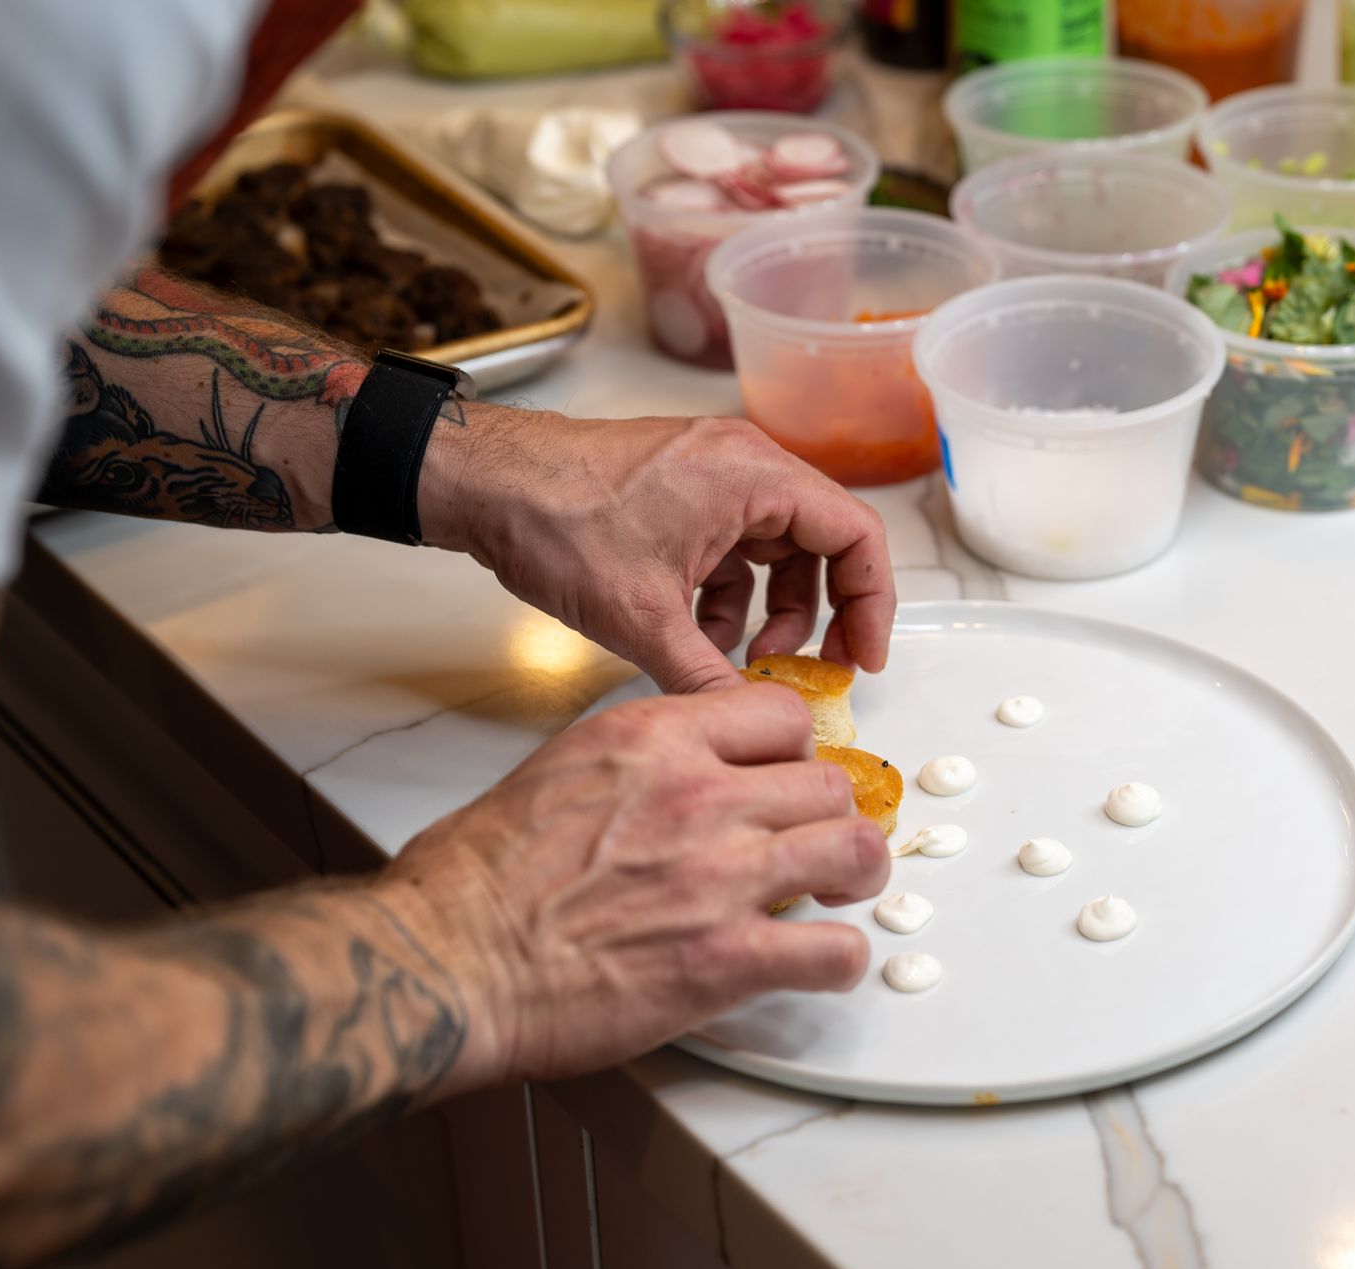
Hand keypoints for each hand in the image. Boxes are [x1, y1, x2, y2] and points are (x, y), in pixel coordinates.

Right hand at [379, 682, 889, 1091]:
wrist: (446, 959)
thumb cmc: (474, 880)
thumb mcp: (558, 770)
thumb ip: (636, 765)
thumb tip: (671, 779)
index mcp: (653, 739)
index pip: (779, 715)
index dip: (794, 753)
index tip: (787, 779)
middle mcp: (699, 795)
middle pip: (829, 783)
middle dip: (830, 816)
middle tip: (815, 844)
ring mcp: (720, 876)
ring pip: (855, 849)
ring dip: (856, 875)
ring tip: (839, 893)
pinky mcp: (727, 959)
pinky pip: (834, 951)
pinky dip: (838, 960)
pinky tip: (817, 961)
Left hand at [420, 408, 895, 693]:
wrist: (482, 482)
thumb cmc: (554, 519)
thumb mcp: (641, 618)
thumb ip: (706, 676)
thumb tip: (750, 720)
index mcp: (753, 476)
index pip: (856, 535)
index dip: (872, 603)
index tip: (862, 656)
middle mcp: (744, 464)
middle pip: (824, 543)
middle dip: (823, 614)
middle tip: (817, 669)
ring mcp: (714, 472)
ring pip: (778, 549)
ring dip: (772, 610)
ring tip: (743, 660)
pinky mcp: (684, 489)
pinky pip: (737, 545)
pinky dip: (731, 593)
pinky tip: (699, 635)